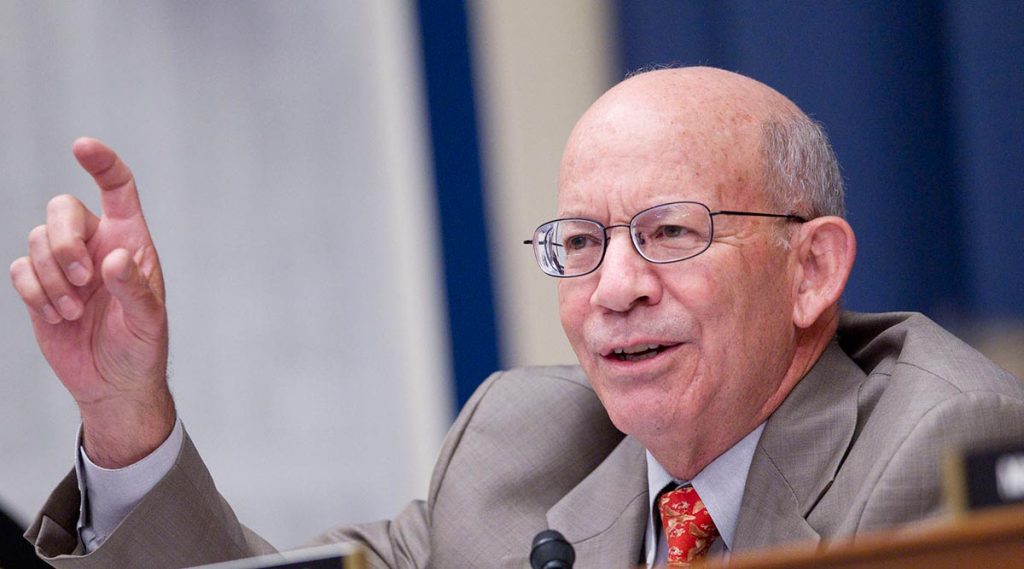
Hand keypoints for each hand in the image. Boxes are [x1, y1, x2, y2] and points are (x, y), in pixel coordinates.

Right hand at [10, 138, 174, 467]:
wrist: (113, 383)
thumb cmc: (141, 347)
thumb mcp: (149, 321)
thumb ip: (135, 289)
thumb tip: (115, 257)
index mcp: (130, 240)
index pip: (117, 188)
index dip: (102, 163)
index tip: (82, 147)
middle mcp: (96, 244)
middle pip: (62, 208)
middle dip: (64, 241)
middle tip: (83, 279)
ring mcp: (64, 264)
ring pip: (37, 240)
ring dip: (52, 277)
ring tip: (75, 311)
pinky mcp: (39, 287)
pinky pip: (21, 269)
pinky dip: (35, 293)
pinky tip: (58, 317)